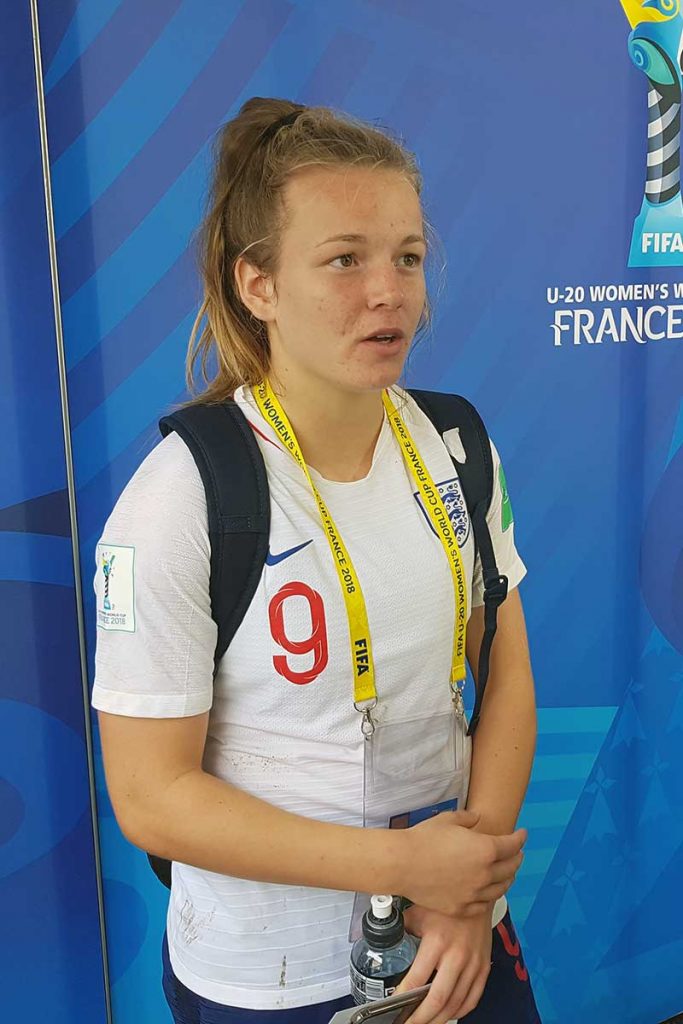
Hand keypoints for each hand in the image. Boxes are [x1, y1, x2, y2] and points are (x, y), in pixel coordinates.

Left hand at [395, 905, 493, 1023]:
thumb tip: (385, 941)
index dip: (402, 998)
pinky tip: (448, 1014)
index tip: (392, 1007)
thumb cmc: (446, 902)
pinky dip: (459, 1011)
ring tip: (424, 1022)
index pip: (416, 979)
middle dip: (419, 1018)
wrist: (477, 892)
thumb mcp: (419, 911)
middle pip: (437, 1000)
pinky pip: (472, 998)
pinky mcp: (484, 967)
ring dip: (438, 1019)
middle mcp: (457, 956)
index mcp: (437, 941)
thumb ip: (403, 929)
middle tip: (406, 1023)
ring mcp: (473, 964)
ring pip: (455, 1004)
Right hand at [399, 809, 525, 916]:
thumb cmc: (424, 838)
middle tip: (517, 853)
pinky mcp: (461, 908)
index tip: (522, 834)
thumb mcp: (448, 819)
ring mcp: (474, 894)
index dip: (520, 838)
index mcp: (486, 850)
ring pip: (500, 889)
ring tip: (507, 874)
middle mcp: (485, 874)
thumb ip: (467, 819)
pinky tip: (488, 892)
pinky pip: (483, 904)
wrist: (403, 864)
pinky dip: (489, 896)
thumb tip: (477, 818)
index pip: (512, 845)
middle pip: (510, 868)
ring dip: (507, 879)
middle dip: (517, 858)